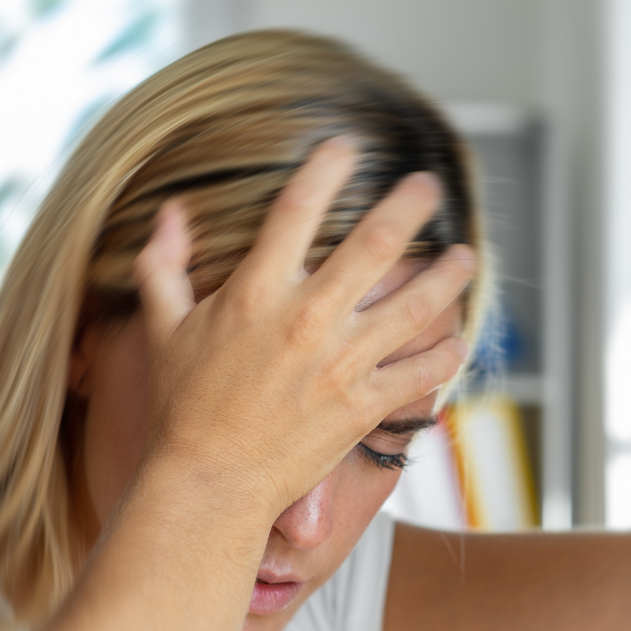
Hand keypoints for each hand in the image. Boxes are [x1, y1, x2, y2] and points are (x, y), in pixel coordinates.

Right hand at [133, 137, 473, 529]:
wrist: (210, 483)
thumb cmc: (183, 405)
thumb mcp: (164, 327)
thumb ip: (164, 265)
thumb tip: (170, 212)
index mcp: (256, 292)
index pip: (297, 209)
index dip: (326, 168)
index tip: (349, 146)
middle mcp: (307, 319)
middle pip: (375, 243)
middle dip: (410, 205)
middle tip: (430, 185)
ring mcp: (341, 363)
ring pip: (414, 305)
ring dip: (447, 276)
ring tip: (466, 257)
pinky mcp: (363, 406)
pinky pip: (421, 373)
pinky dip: (447, 355)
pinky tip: (461, 340)